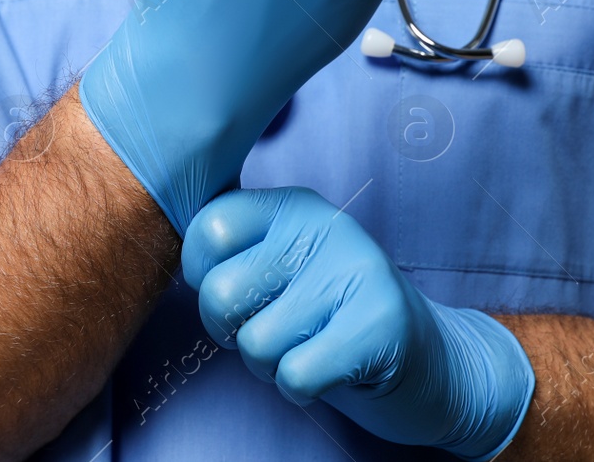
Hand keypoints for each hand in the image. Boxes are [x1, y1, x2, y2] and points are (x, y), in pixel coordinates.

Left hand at [183, 187, 533, 460]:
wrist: (436, 363)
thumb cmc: (335, 318)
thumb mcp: (286, 267)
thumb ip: (236, 248)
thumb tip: (157, 231)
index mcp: (295, 206)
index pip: (207, 229)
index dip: (204, 277)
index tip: (242, 293)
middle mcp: (326, 228)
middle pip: (222, 293)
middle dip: (235, 333)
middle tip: (276, 330)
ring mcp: (358, 273)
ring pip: (257, 343)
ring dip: (274, 365)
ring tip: (312, 347)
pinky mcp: (380, 325)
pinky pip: (295, 374)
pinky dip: (302, 388)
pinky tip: (331, 370)